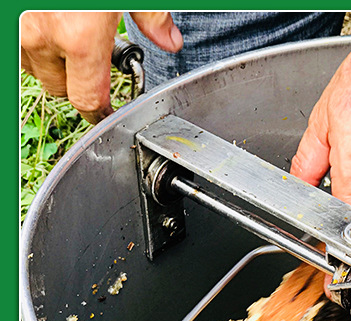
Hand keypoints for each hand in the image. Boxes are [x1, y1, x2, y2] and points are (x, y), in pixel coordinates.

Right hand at [20, 12, 182, 123]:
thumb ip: (151, 16)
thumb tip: (170, 41)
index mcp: (80, 37)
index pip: (86, 99)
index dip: (98, 110)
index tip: (105, 110)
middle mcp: (42, 37)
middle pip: (60, 88)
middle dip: (78, 80)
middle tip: (93, 57)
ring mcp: (16, 26)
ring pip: (34, 66)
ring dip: (52, 60)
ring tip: (70, 33)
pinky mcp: (6, 17)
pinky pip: (17, 44)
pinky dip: (32, 40)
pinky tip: (51, 21)